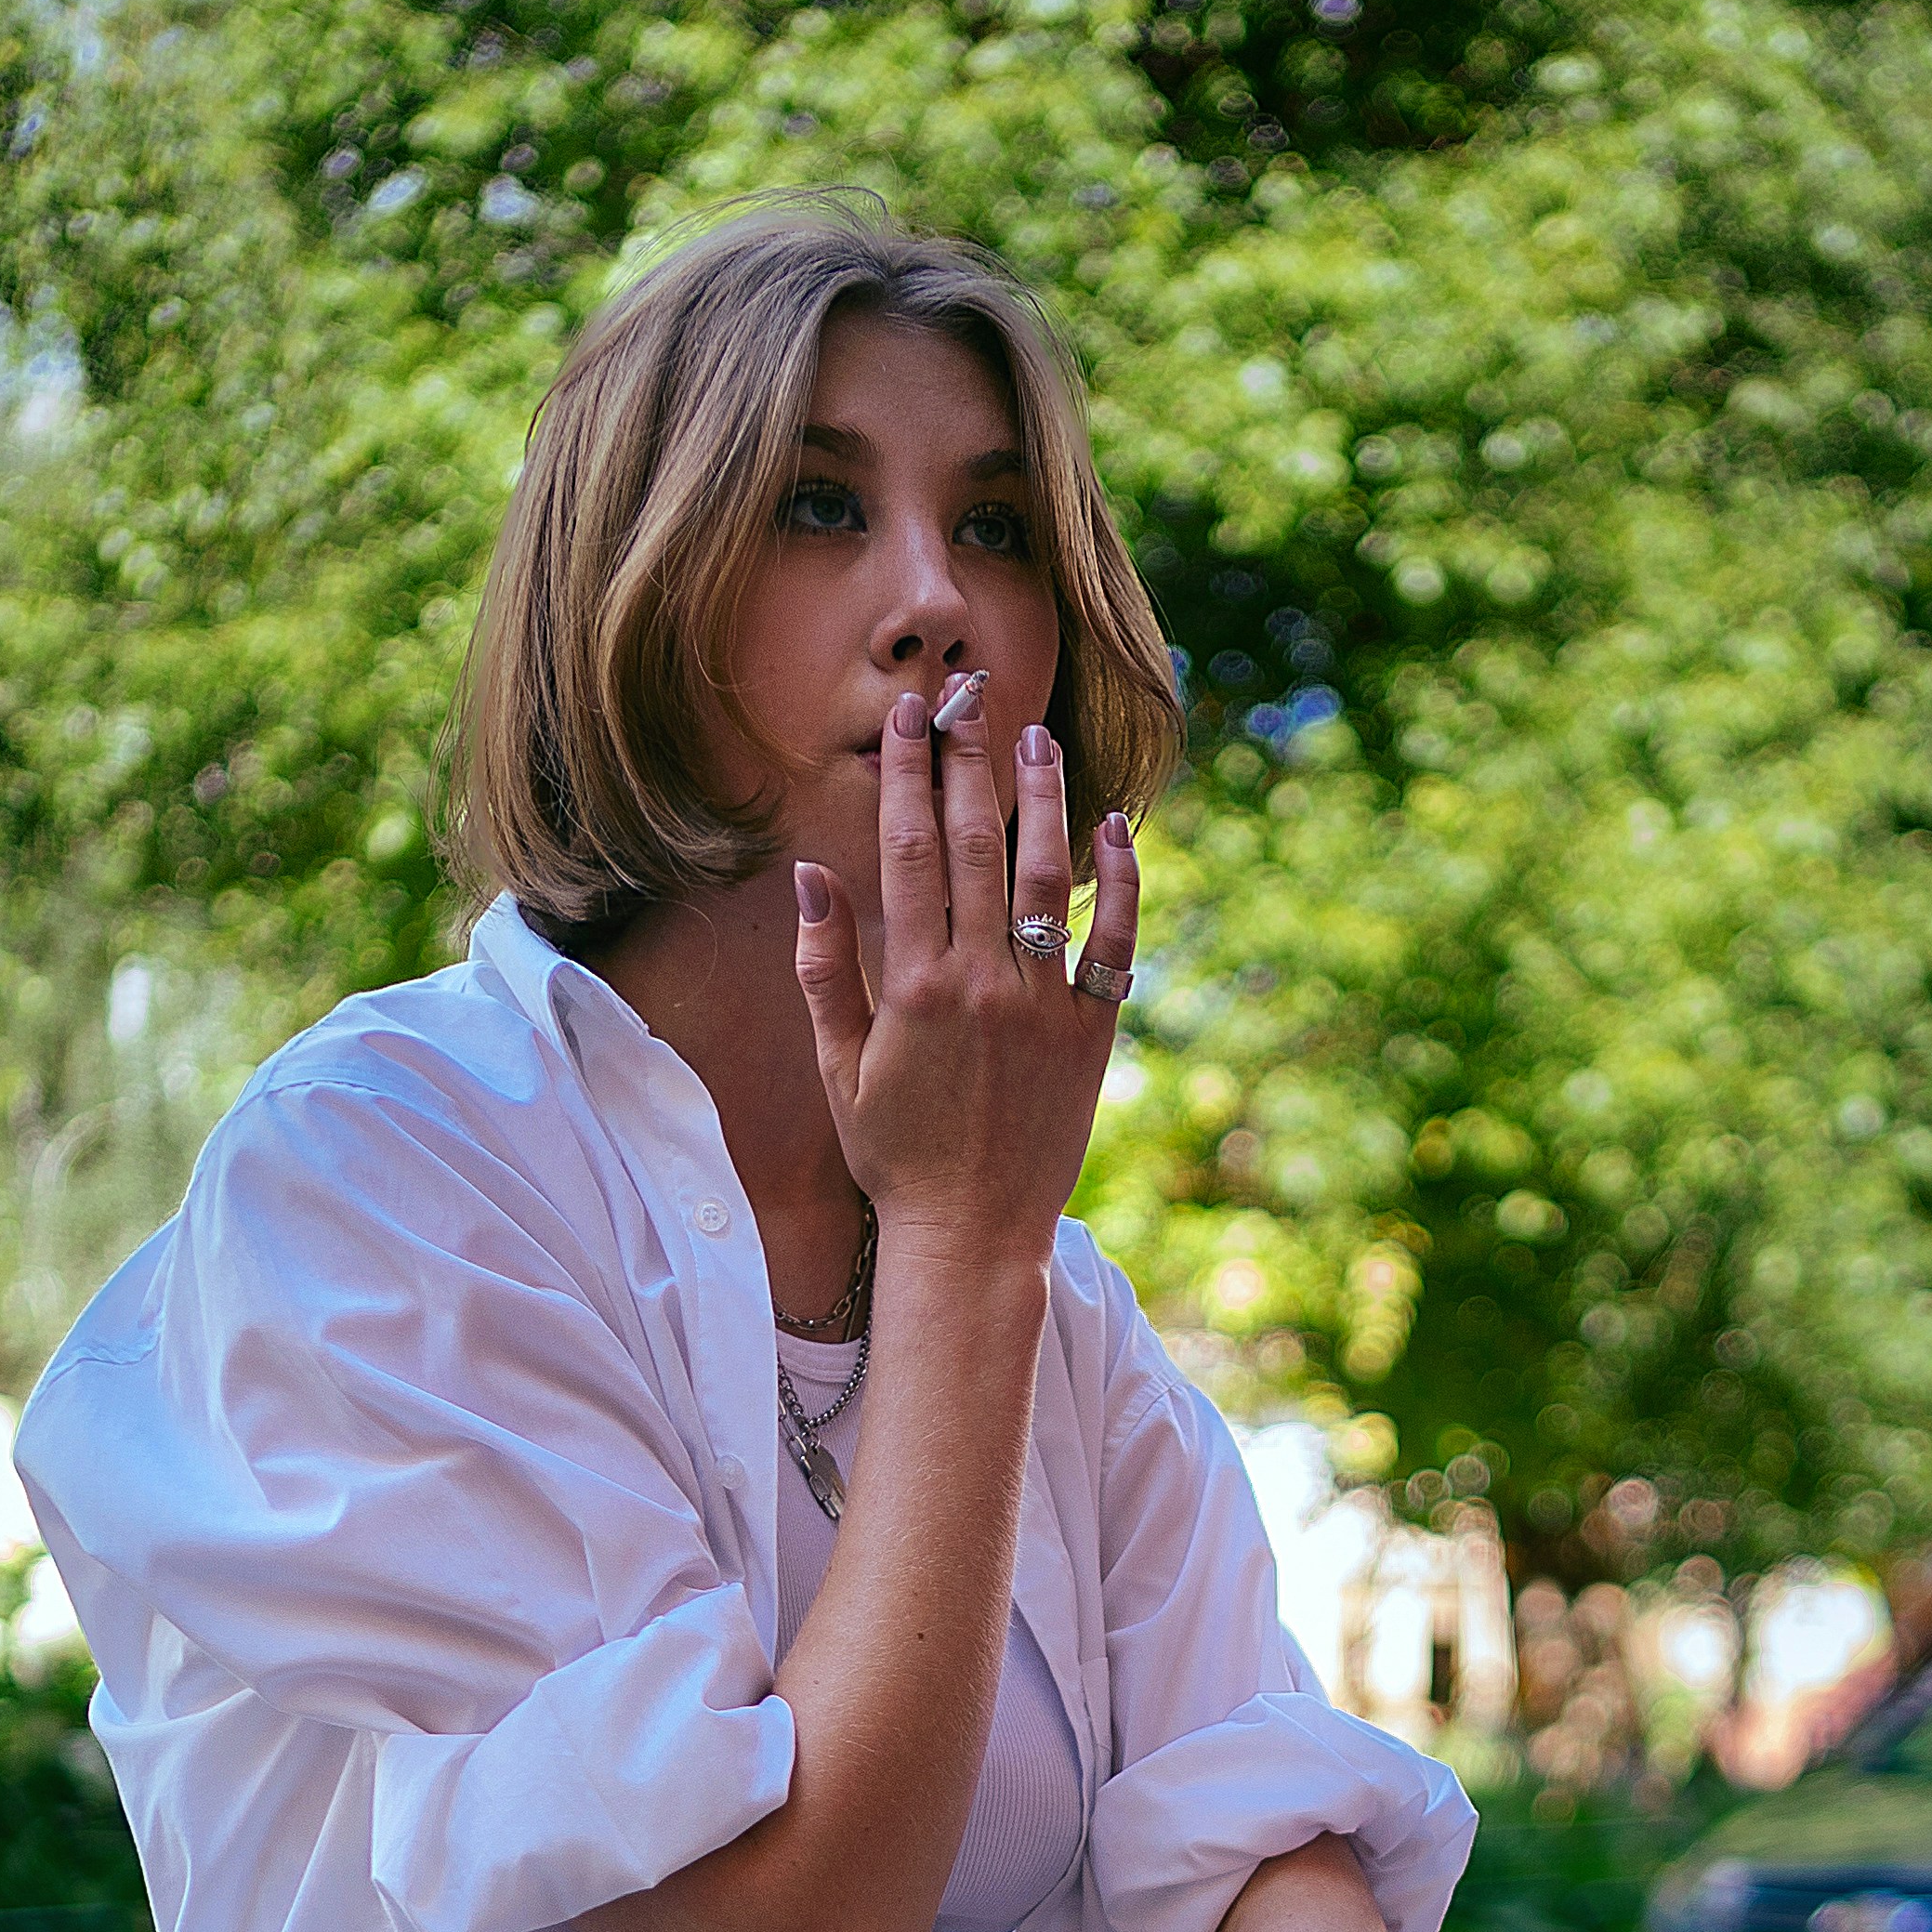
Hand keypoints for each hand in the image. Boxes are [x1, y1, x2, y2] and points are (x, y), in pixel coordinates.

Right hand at [790, 681, 1141, 1257]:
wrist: (971, 1235)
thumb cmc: (895, 1153)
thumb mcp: (839, 1065)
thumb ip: (824, 967)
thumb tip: (809, 874)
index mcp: (914, 985)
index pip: (908, 851)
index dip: (909, 774)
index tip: (910, 716)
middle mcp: (982, 984)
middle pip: (978, 845)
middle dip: (971, 762)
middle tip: (971, 696)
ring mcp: (1043, 1007)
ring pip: (1048, 878)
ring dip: (1044, 801)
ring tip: (1037, 740)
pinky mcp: (1092, 1034)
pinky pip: (1116, 943)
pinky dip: (1122, 882)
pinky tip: (1118, 826)